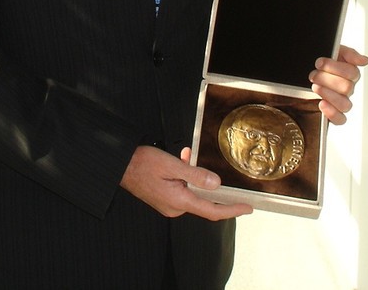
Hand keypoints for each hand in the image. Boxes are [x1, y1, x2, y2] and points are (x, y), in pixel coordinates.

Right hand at [120, 145, 252, 219]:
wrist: (120, 166)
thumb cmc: (142, 163)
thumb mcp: (171, 164)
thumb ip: (195, 174)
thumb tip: (216, 184)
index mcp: (179, 201)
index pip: (212, 211)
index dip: (232, 210)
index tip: (247, 208)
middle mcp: (175, 207)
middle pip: (202, 199)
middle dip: (207, 182)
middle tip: (203, 163)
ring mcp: (168, 205)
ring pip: (191, 191)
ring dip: (193, 175)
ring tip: (185, 156)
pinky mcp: (164, 199)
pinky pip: (181, 190)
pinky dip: (184, 177)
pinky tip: (179, 161)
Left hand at [310, 44, 367, 124]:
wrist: (303, 70)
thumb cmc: (321, 63)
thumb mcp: (334, 51)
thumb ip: (349, 54)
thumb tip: (365, 60)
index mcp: (350, 73)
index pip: (351, 73)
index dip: (334, 67)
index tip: (319, 62)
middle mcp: (348, 88)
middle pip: (346, 88)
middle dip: (327, 79)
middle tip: (313, 75)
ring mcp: (342, 101)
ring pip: (345, 104)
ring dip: (328, 94)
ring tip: (315, 86)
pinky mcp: (334, 113)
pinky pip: (340, 120)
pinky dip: (332, 113)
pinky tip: (322, 103)